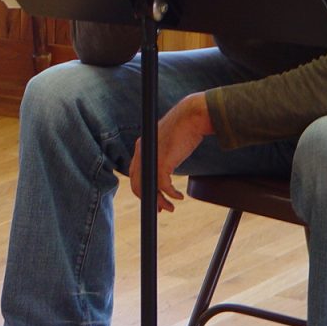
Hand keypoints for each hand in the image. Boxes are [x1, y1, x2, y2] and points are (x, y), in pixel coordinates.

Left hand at [128, 93, 213, 212]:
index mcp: (141, 147)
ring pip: (150, 187)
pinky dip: (170, 194)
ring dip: (160, 201)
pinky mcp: (162, 161)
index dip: (142, 188)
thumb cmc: (183, 128)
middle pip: (137, 183)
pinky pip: (163, 186)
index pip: (134, 173)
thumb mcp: (167, 143)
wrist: (191, 116)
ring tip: (170, 207)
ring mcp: (151, 157)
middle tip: (161, 209)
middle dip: (149, 199)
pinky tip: (179, 196)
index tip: (153, 199)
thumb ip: (162, 155)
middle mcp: (142, 152)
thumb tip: (165, 168)